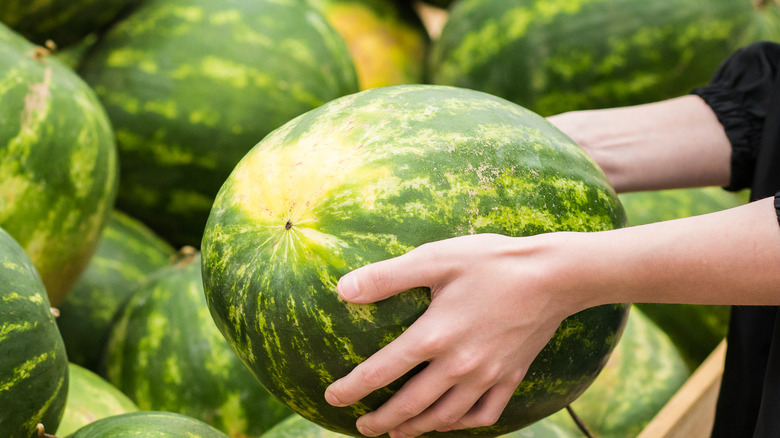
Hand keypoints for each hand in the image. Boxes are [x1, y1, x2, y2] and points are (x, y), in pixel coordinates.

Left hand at [323, 233, 582, 437]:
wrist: (555, 275)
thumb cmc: (492, 262)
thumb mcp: (435, 258)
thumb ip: (387, 277)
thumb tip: (343, 290)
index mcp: (434, 336)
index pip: (381, 372)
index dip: (352, 388)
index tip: (332, 398)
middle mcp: (458, 365)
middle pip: (410, 406)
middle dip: (381, 421)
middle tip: (361, 428)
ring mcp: (487, 376)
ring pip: (444, 417)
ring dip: (416, 428)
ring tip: (398, 433)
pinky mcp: (511, 377)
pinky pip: (483, 415)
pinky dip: (461, 425)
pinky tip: (450, 421)